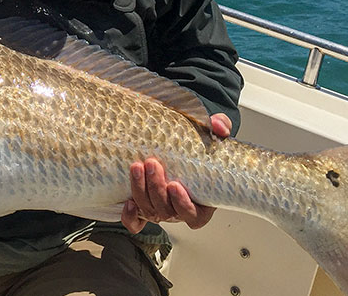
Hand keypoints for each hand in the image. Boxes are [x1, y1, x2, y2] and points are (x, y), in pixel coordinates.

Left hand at [121, 113, 231, 232]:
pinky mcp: (144, 210)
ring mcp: (161, 211)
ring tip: (137, 167)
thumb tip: (217, 124)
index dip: (183, 204)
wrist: (181, 149)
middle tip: (152, 164)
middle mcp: (180, 210)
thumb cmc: (200, 150)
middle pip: (167, 212)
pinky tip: (128, 202)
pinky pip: (136, 223)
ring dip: (141, 191)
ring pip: (149, 212)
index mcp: (202, 203)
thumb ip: (220, 128)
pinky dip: (131, 217)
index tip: (175, 185)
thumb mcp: (213, 137)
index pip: (194, 216)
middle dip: (156, 189)